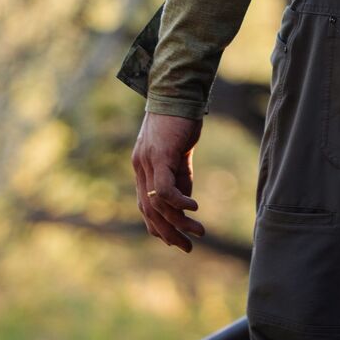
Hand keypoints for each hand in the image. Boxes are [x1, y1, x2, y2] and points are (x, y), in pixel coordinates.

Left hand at [132, 112, 205, 251]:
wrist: (178, 92)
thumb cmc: (181, 119)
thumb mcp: (180, 153)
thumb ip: (180, 177)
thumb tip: (185, 204)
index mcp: (142, 167)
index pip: (145, 206)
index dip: (159, 227)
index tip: (177, 240)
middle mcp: (140, 167)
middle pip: (149, 211)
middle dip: (168, 233)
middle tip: (188, 247)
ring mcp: (147, 162)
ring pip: (157, 204)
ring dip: (178, 223)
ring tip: (199, 232)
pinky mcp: (160, 155)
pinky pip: (164, 189)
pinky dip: (179, 203)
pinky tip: (194, 209)